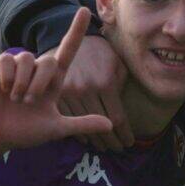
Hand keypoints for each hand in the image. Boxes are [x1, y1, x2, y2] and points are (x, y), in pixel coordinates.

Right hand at [0, 9, 112, 156]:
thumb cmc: (25, 132)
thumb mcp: (56, 128)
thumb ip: (81, 124)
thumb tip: (110, 125)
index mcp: (52, 82)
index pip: (67, 51)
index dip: (76, 31)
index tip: (84, 10)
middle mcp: (36, 71)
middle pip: (49, 60)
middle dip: (40, 83)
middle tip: (29, 102)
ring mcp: (17, 68)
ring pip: (27, 59)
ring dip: (23, 83)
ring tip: (16, 99)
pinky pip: (7, 60)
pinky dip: (8, 77)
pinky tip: (4, 90)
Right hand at [59, 35, 133, 151]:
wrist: (63, 36)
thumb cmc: (97, 50)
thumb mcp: (116, 63)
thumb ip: (121, 84)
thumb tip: (125, 108)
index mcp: (104, 82)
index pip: (117, 118)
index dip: (124, 134)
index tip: (129, 143)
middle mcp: (86, 89)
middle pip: (102, 126)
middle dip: (112, 142)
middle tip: (118, 150)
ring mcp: (68, 93)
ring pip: (83, 127)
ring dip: (95, 141)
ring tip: (103, 147)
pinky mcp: (54, 95)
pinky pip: (67, 121)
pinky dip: (78, 132)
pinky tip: (86, 139)